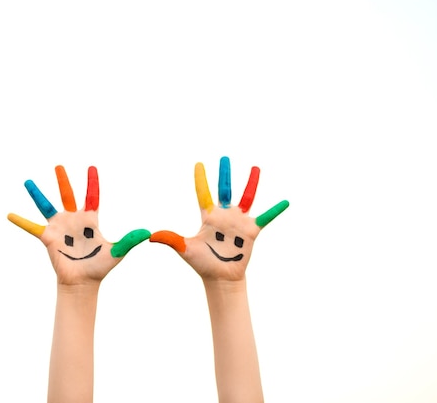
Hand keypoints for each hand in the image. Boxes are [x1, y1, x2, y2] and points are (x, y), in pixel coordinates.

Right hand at [7, 165, 149, 285]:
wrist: (83, 283)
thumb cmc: (100, 267)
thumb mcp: (117, 252)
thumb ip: (129, 240)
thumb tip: (147, 233)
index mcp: (90, 220)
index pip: (92, 196)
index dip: (92, 182)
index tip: (92, 167)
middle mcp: (73, 220)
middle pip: (68, 195)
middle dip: (63, 180)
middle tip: (58, 165)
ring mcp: (59, 228)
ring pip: (47, 206)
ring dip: (37, 194)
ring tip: (28, 181)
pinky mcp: (48, 238)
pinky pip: (32, 228)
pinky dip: (21, 221)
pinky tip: (9, 214)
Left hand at [150, 156, 288, 281]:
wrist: (219, 278)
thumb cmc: (202, 263)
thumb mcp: (185, 249)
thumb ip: (171, 239)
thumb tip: (151, 236)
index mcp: (208, 216)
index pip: (203, 193)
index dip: (201, 179)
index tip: (199, 164)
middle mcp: (224, 215)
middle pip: (224, 189)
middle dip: (224, 174)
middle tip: (224, 158)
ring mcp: (238, 222)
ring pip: (246, 197)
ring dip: (251, 183)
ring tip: (256, 167)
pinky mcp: (251, 232)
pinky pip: (265, 218)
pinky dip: (275, 210)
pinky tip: (285, 202)